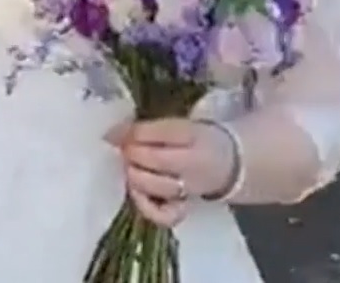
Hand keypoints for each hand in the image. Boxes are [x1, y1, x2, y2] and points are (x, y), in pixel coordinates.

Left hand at [107, 118, 237, 227]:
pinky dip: (146, 206)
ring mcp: (189, 190)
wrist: (228, 165)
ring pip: (159, 187)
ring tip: (128, 167)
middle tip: (122, 149)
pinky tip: (137, 193)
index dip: (135, 132)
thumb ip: (147, 127)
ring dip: (135, 175)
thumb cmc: (195, 139)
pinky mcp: (184, 209)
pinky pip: (165, 216)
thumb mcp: (179, 124)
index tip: (116, 130)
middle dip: (132, 153)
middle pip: (159, 160)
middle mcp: (195, 164)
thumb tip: (111, 132)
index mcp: (195, 135)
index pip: (165, 132)